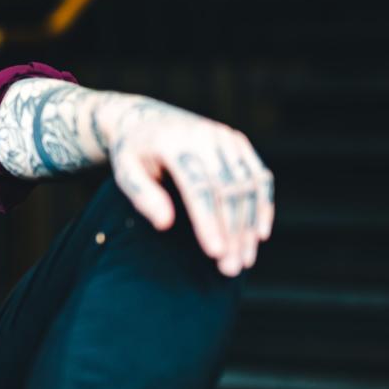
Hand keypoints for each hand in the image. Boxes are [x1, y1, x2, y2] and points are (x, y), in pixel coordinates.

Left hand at [96, 96, 273, 275]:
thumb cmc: (133, 153)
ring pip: (248, 187)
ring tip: (243, 261)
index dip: (209, 222)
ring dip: (248, 226)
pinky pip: (259, 176)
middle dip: (232, 233)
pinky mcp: (238, 142)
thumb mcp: (124, 171)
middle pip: (228, 191)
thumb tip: (165, 224)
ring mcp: (225, 137)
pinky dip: (263, 205)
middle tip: (230, 269)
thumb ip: (142, 196)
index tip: (215, 253)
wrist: (145, 119)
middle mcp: (205, 136)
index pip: (198, 188)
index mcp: (175, 143)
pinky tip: (259, 235)